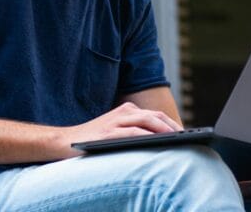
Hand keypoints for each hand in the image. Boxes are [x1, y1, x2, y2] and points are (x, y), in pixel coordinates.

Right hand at [60, 102, 181, 156]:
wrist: (64, 141)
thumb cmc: (94, 139)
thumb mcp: (116, 130)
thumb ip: (134, 130)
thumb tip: (160, 140)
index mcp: (127, 110)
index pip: (155, 115)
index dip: (171, 123)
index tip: (185, 133)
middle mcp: (123, 112)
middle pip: (154, 116)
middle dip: (172, 125)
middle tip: (186, 136)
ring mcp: (115, 122)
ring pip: (146, 121)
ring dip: (163, 128)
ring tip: (176, 138)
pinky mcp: (108, 133)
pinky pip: (132, 132)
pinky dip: (147, 135)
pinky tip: (156, 141)